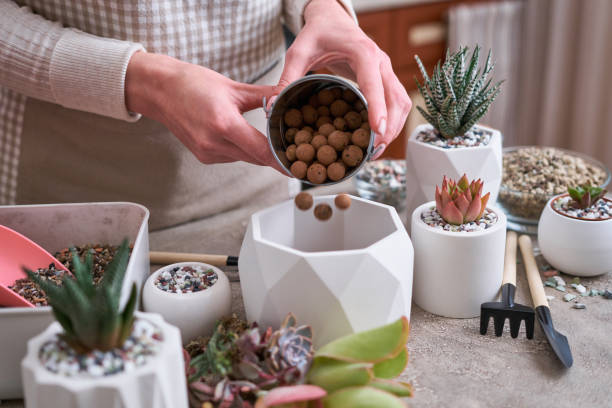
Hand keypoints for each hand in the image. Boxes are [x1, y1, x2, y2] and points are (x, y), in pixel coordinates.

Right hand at [125, 52, 280, 168]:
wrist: (159, 90)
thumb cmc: (193, 83)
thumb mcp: (233, 87)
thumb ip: (263, 96)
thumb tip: (288, 96)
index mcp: (224, 124)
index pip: (261, 150)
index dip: (281, 158)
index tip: (297, 161)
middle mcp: (214, 143)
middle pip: (256, 157)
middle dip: (274, 154)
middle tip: (295, 149)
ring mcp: (207, 152)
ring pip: (245, 158)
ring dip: (258, 151)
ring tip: (274, 141)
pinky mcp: (203, 156)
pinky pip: (232, 156)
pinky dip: (242, 149)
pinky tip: (246, 137)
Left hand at [277, 0, 411, 158]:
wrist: (332, 19)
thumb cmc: (318, 32)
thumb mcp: (299, 51)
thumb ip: (287, 77)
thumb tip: (273, 105)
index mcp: (363, 52)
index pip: (374, 83)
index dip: (378, 108)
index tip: (377, 130)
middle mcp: (380, 62)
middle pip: (396, 98)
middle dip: (389, 127)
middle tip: (373, 152)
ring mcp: (386, 71)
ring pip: (401, 103)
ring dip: (394, 128)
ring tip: (376, 151)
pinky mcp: (386, 79)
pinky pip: (396, 103)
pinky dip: (392, 122)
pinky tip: (377, 139)